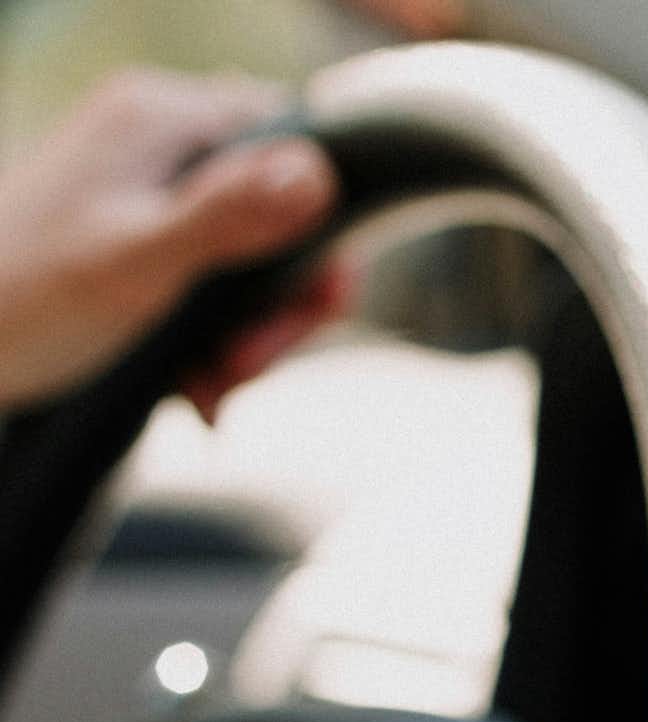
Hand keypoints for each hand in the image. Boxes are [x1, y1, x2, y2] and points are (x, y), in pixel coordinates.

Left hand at [0, 69, 346, 419]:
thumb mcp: (137, 262)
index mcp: (161, 118)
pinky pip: (220, 280)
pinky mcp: (146, 236)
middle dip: (281, 302)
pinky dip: (221, 338)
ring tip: (217, 384)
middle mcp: (161, 140)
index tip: (317, 300)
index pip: (295, 141)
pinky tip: (199, 383)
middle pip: (284, 210)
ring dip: (254, 333)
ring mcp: (152, 188)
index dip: (325, 226)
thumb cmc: (24, 301)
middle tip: (252, 362)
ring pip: (258, 256)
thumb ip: (229, 215)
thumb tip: (317, 173)